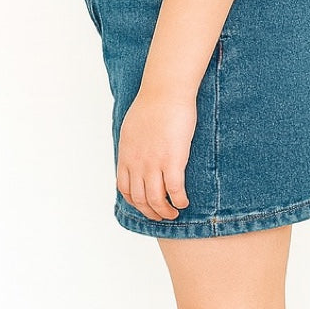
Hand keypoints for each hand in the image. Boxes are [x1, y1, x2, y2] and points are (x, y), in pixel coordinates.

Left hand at [116, 88, 194, 220]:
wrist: (164, 92)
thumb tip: (137, 152)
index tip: (145, 205)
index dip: (135, 202)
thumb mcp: (131, 127)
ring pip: (156, 199)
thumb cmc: (152, 104)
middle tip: (162, 215)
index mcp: (126, 156)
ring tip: (174, 213)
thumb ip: (133, 144)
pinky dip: (179, 200)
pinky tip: (184, 201)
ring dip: (165, 211)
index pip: (125, 189)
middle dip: (151, 212)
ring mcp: (154, 163)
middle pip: (140, 199)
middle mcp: (137, 163)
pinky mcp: (173, 160)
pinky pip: (175, 190)